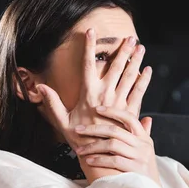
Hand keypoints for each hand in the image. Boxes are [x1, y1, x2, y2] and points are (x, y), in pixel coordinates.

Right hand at [37, 28, 151, 150]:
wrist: (100, 156)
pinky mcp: (130, 111)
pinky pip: (138, 92)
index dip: (89, 46)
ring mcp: (119, 102)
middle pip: (115, 66)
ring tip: (141, 47)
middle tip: (130, 37)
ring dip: (135, 60)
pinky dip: (144, 80)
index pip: (88, 64)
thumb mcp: (61, 121)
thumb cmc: (79, 139)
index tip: (91, 31)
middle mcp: (105, 94)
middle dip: (123, 50)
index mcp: (88, 94)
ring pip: (129, 76)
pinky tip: (148, 70)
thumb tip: (40, 86)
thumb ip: (52, 103)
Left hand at [76, 106, 183, 187]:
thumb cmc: (144, 172)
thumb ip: (144, 135)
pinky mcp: (135, 169)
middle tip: (78, 130)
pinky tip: (89, 160)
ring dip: (92, 146)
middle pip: (115, 131)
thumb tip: (147, 118)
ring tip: (79, 149)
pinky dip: (99, 159)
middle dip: (93, 129)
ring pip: (112, 145)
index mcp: (144, 138)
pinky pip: (113, 161)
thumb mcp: (147, 151)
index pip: (129, 117)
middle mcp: (143, 145)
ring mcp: (140, 157)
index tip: (96, 109)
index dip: (113, 111)